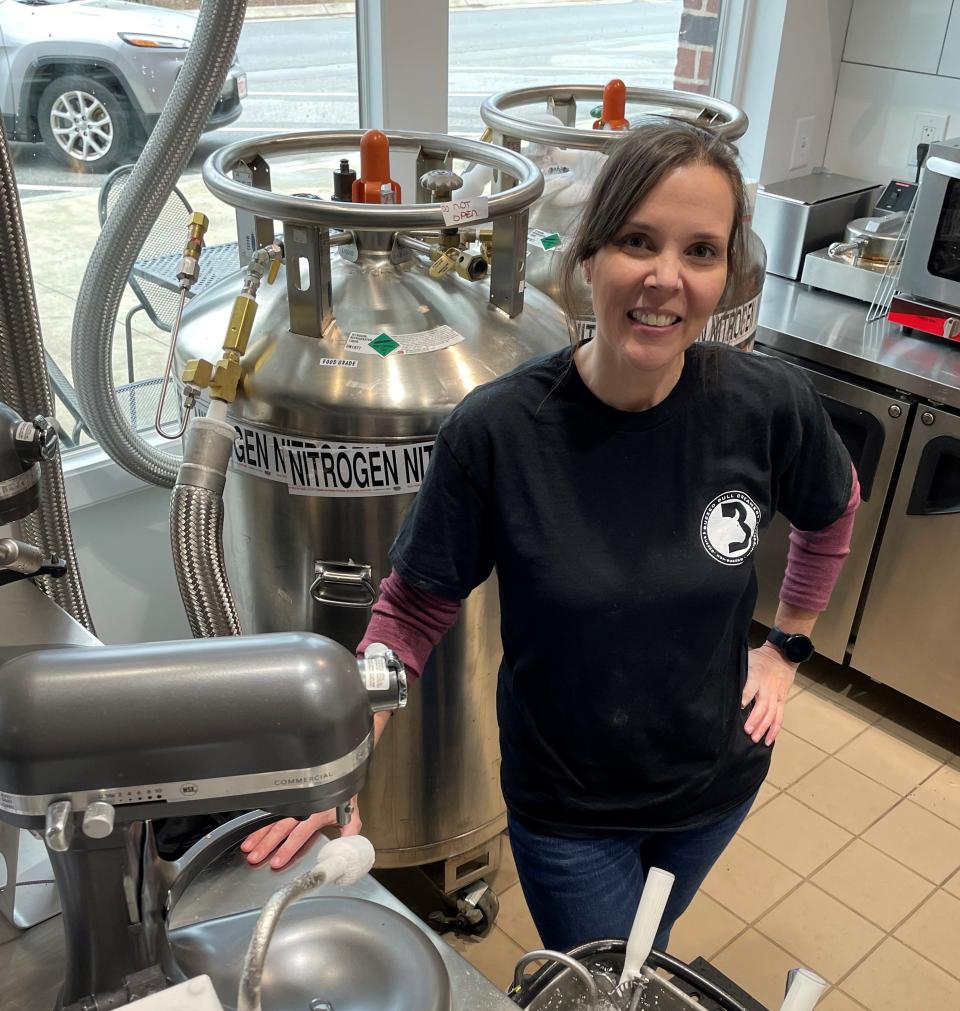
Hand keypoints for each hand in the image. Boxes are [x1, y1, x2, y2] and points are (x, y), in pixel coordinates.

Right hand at [241, 796, 361, 869]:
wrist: (340, 778)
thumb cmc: (343, 800)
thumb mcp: (350, 817)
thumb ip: (349, 834)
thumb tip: (345, 851)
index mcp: (318, 812)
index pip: (300, 833)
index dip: (288, 848)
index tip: (277, 861)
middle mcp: (303, 808)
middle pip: (281, 827)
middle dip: (267, 844)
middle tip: (255, 857)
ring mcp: (294, 804)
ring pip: (273, 820)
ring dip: (259, 835)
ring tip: (248, 848)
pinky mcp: (287, 802)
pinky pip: (271, 814)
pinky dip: (259, 825)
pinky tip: (250, 836)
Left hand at [741, 644, 795, 745]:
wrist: (782, 657)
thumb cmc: (760, 660)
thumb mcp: (747, 660)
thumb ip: (739, 673)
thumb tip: (722, 680)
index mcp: (756, 677)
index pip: (751, 688)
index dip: (745, 697)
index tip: (740, 706)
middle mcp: (767, 688)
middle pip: (762, 706)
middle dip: (755, 719)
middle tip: (747, 730)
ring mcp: (776, 696)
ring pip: (771, 714)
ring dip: (764, 727)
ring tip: (755, 738)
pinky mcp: (781, 701)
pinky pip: (779, 717)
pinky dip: (775, 729)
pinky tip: (768, 740)